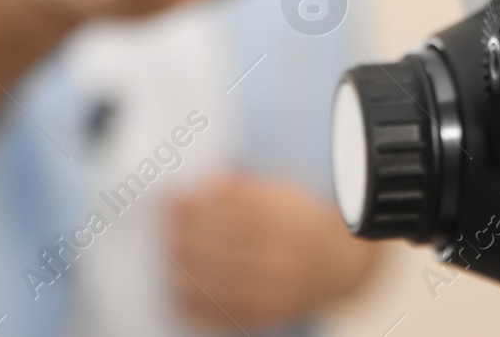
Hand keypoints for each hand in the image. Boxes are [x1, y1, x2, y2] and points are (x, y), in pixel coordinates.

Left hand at [167, 174, 377, 331]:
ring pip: (214, 279)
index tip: (173, 195)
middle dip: (183, 231)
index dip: (197, 205)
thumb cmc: (302, 223)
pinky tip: (176, 283)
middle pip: (220, 246)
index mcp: (290, 221)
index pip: (232, 212)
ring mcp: (274, 291)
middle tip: (162, 221)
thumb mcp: (285, 194)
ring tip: (166, 250)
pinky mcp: (263, 316)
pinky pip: (218, 311)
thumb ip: (247, 189)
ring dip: (181, 263)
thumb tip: (206, 185)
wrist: (337, 266)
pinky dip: (191, 298)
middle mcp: (284, 257)